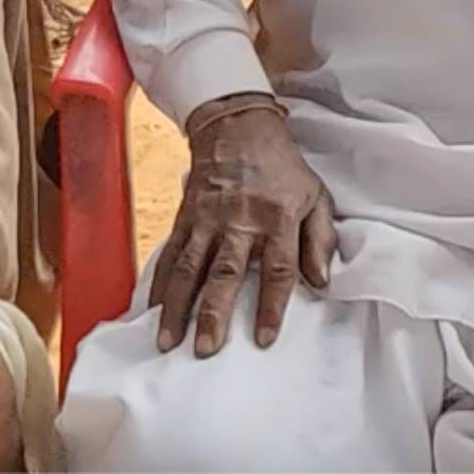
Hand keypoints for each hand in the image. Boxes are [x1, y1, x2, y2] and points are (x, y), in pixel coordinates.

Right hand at [152, 96, 335, 356]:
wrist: (237, 124)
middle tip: (206, 348)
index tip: (263, 340)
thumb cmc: (281, 167)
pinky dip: (160, 283)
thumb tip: (321, 282)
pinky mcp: (186, 216)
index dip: (271, 305)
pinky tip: (152, 309)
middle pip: (227, 271)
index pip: (277, 268)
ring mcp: (208, 218)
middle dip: (214, 312)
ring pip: (191, 266)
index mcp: (278, 217)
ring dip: (179, 305)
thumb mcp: (315, 195)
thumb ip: (320, 240)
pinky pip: (171, 253)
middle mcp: (241, 220)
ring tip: (169, 341)